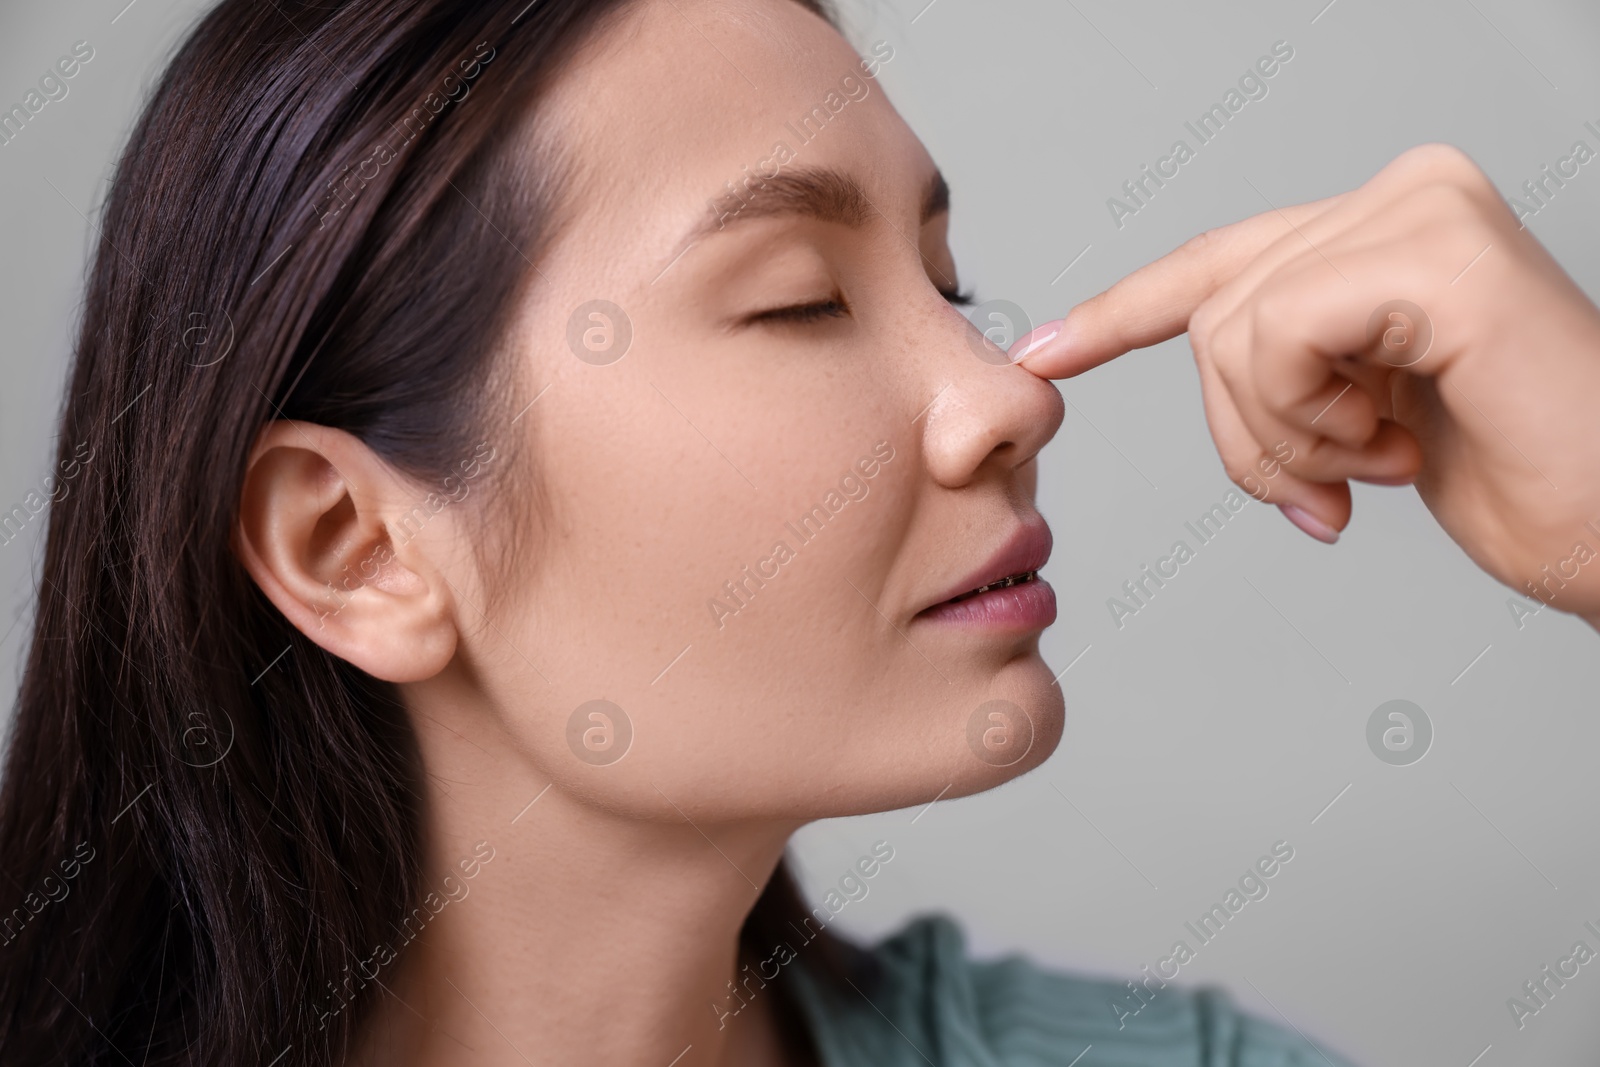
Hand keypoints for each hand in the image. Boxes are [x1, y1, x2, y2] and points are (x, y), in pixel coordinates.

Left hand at [1014, 144, 1599, 628]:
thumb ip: (1289, 362)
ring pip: (1230, 331)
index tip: (1042, 354)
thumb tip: (1208, 348)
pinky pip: (1276, 337)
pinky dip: (1311, 419)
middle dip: (1247, 430)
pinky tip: (1396, 444)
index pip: (1217, 263)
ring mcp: (1422, 211)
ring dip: (1285, 438)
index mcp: (1383, 224)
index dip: (1121, 313)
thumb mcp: (1362, 409)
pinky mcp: (1437, 255)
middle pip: (1210, 311)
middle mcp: (1404, 193)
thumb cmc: (1517, 477)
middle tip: (1332, 486)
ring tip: (1379, 461)